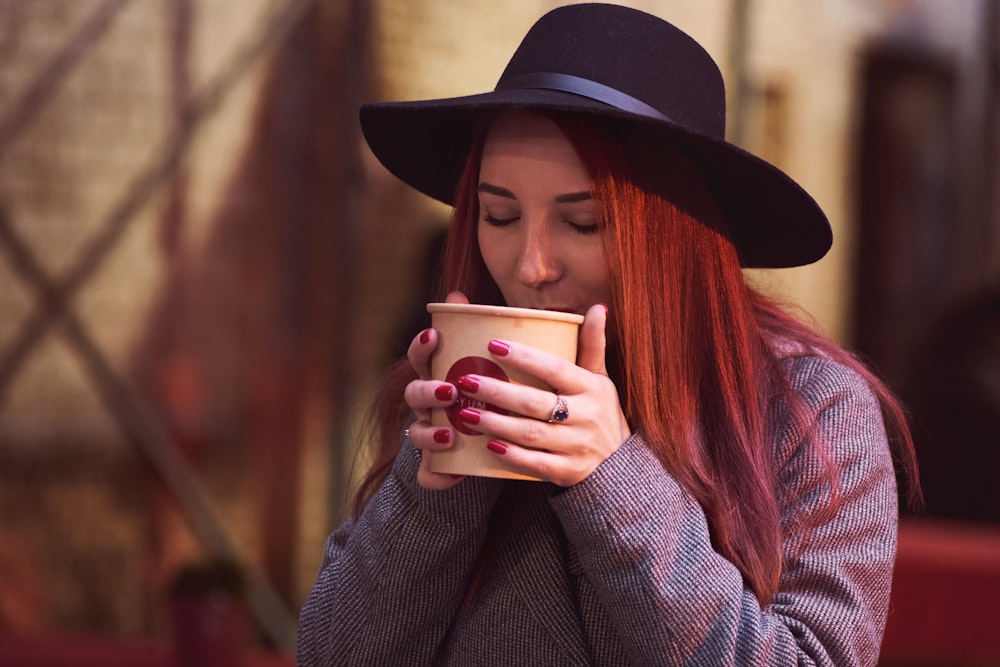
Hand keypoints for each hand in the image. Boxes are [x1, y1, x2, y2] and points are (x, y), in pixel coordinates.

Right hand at [404, 290, 468, 489]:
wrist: (485, 448)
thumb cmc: (488, 398)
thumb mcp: (492, 366)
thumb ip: (485, 334)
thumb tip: (463, 294)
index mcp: (438, 377)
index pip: (421, 357)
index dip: (421, 346)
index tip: (435, 337)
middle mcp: (428, 406)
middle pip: (414, 395)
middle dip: (427, 391)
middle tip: (449, 390)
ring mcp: (429, 436)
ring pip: (416, 434)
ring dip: (429, 434)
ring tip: (450, 435)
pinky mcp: (437, 466)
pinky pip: (429, 474)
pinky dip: (437, 476)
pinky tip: (450, 477)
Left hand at [453, 303, 630, 486]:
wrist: (620, 465)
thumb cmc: (601, 412)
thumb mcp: (601, 378)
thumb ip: (593, 344)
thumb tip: (597, 308)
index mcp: (590, 388)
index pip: (555, 368)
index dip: (525, 357)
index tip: (492, 344)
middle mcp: (585, 416)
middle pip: (535, 402)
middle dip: (498, 392)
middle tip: (467, 381)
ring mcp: (577, 446)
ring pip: (531, 433)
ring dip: (497, 424)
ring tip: (466, 413)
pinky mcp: (568, 471)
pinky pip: (537, 464)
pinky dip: (513, 456)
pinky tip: (489, 446)